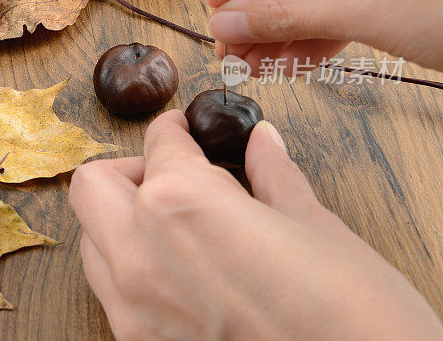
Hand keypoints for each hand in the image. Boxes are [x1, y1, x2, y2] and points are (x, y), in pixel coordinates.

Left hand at [69, 110, 442, 339]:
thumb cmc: (354, 317)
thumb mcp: (316, 230)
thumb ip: (273, 178)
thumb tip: (261, 144)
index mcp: (181, 203)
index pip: (158, 144)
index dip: (174, 131)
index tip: (184, 131)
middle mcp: (140, 254)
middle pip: (94, 186)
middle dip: (129, 170)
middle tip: (174, 175)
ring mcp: (133, 310)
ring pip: (93, 243)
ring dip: (122, 223)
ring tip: (178, 227)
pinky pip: (112, 295)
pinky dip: (133, 271)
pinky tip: (184, 273)